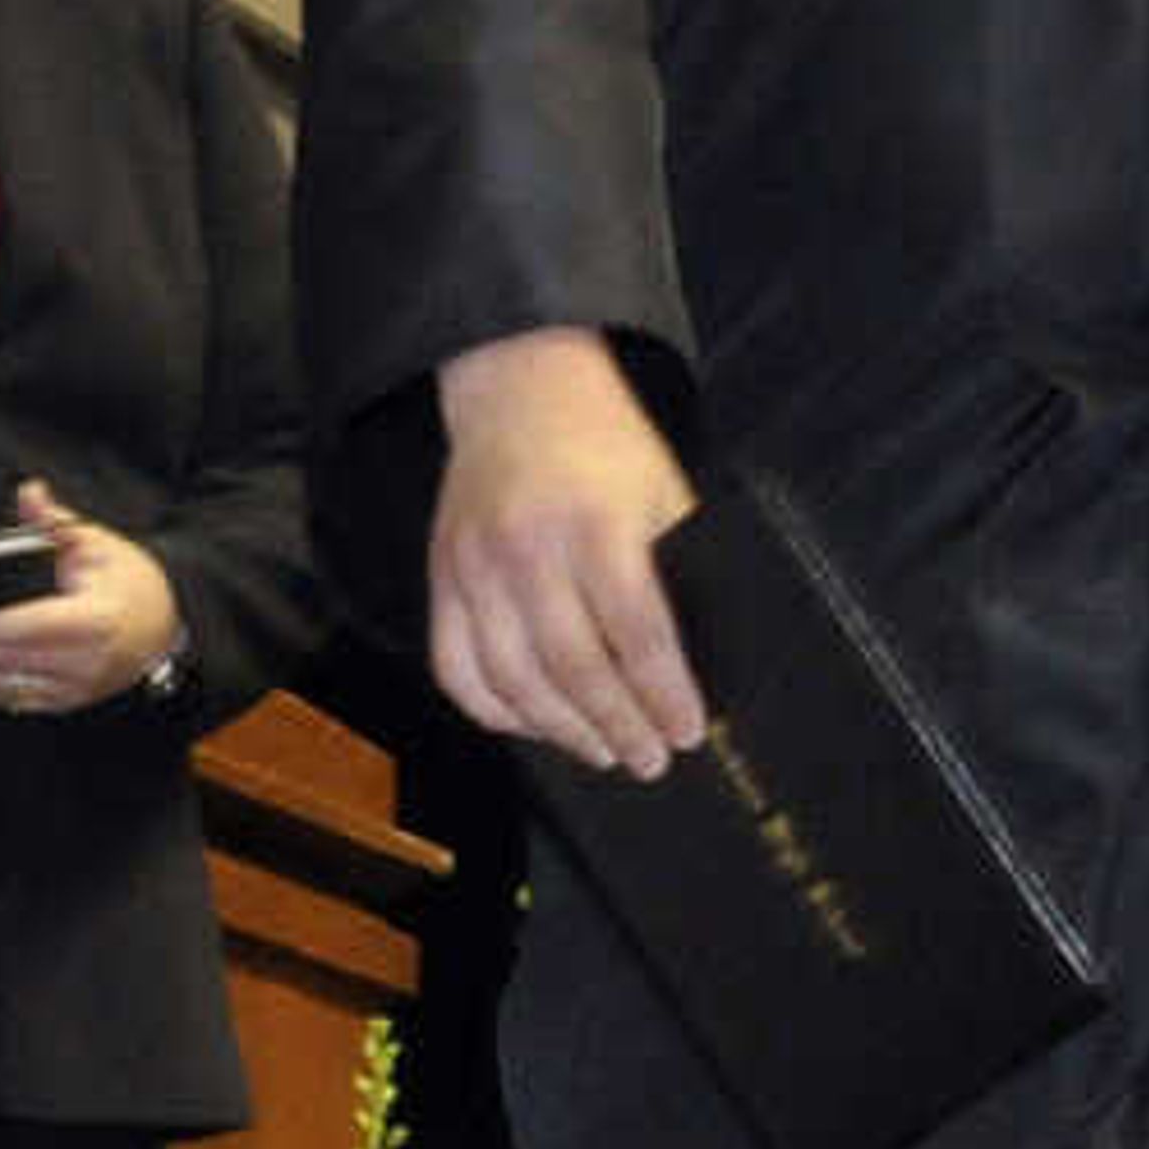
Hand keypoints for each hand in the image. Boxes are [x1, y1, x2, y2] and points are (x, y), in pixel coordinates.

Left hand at [0, 473, 182, 716]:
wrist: (163, 630)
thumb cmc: (131, 584)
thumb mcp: (98, 543)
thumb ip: (55, 522)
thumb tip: (30, 493)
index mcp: (97, 618)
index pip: (36, 626)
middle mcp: (87, 661)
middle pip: (12, 660)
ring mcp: (76, 687)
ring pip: (7, 686)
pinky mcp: (64, 701)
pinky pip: (14, 699)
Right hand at [428, 327, 702, 771]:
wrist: (522, 388)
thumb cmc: (606, 444)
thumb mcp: (663, 492)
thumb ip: (676, 570)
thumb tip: (706, 661)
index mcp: (595, 524)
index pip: (636, 633)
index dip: (664, 694)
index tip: (688, 732)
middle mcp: (528, 549)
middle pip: (574, 668)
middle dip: (619, 726)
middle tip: (650, 760)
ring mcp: (475, 566)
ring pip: (513, 681)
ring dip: (562, 731)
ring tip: (603, 752)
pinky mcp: (442, 577)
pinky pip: (457, 669)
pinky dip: (496, 711)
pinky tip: (536, 725)